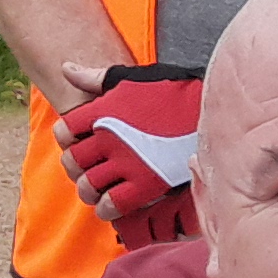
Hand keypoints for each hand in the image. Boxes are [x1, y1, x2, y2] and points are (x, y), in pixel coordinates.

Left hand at [51, 66, 202, 244]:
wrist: (212, 108)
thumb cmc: (172, 91)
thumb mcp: (132, 78)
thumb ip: (96, 78)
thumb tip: (67, 68)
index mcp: (104, 111)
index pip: (65, 131)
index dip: (66, 140)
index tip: (77, 142)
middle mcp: (111, 137)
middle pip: (74, 161)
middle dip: (76, 168)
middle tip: (87, 170)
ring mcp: (128, 161)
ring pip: (90, 185)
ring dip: (89, 190)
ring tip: (98, 190)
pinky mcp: (147, 183)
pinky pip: (113, 204)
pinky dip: (107, 208)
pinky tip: (112, 205)